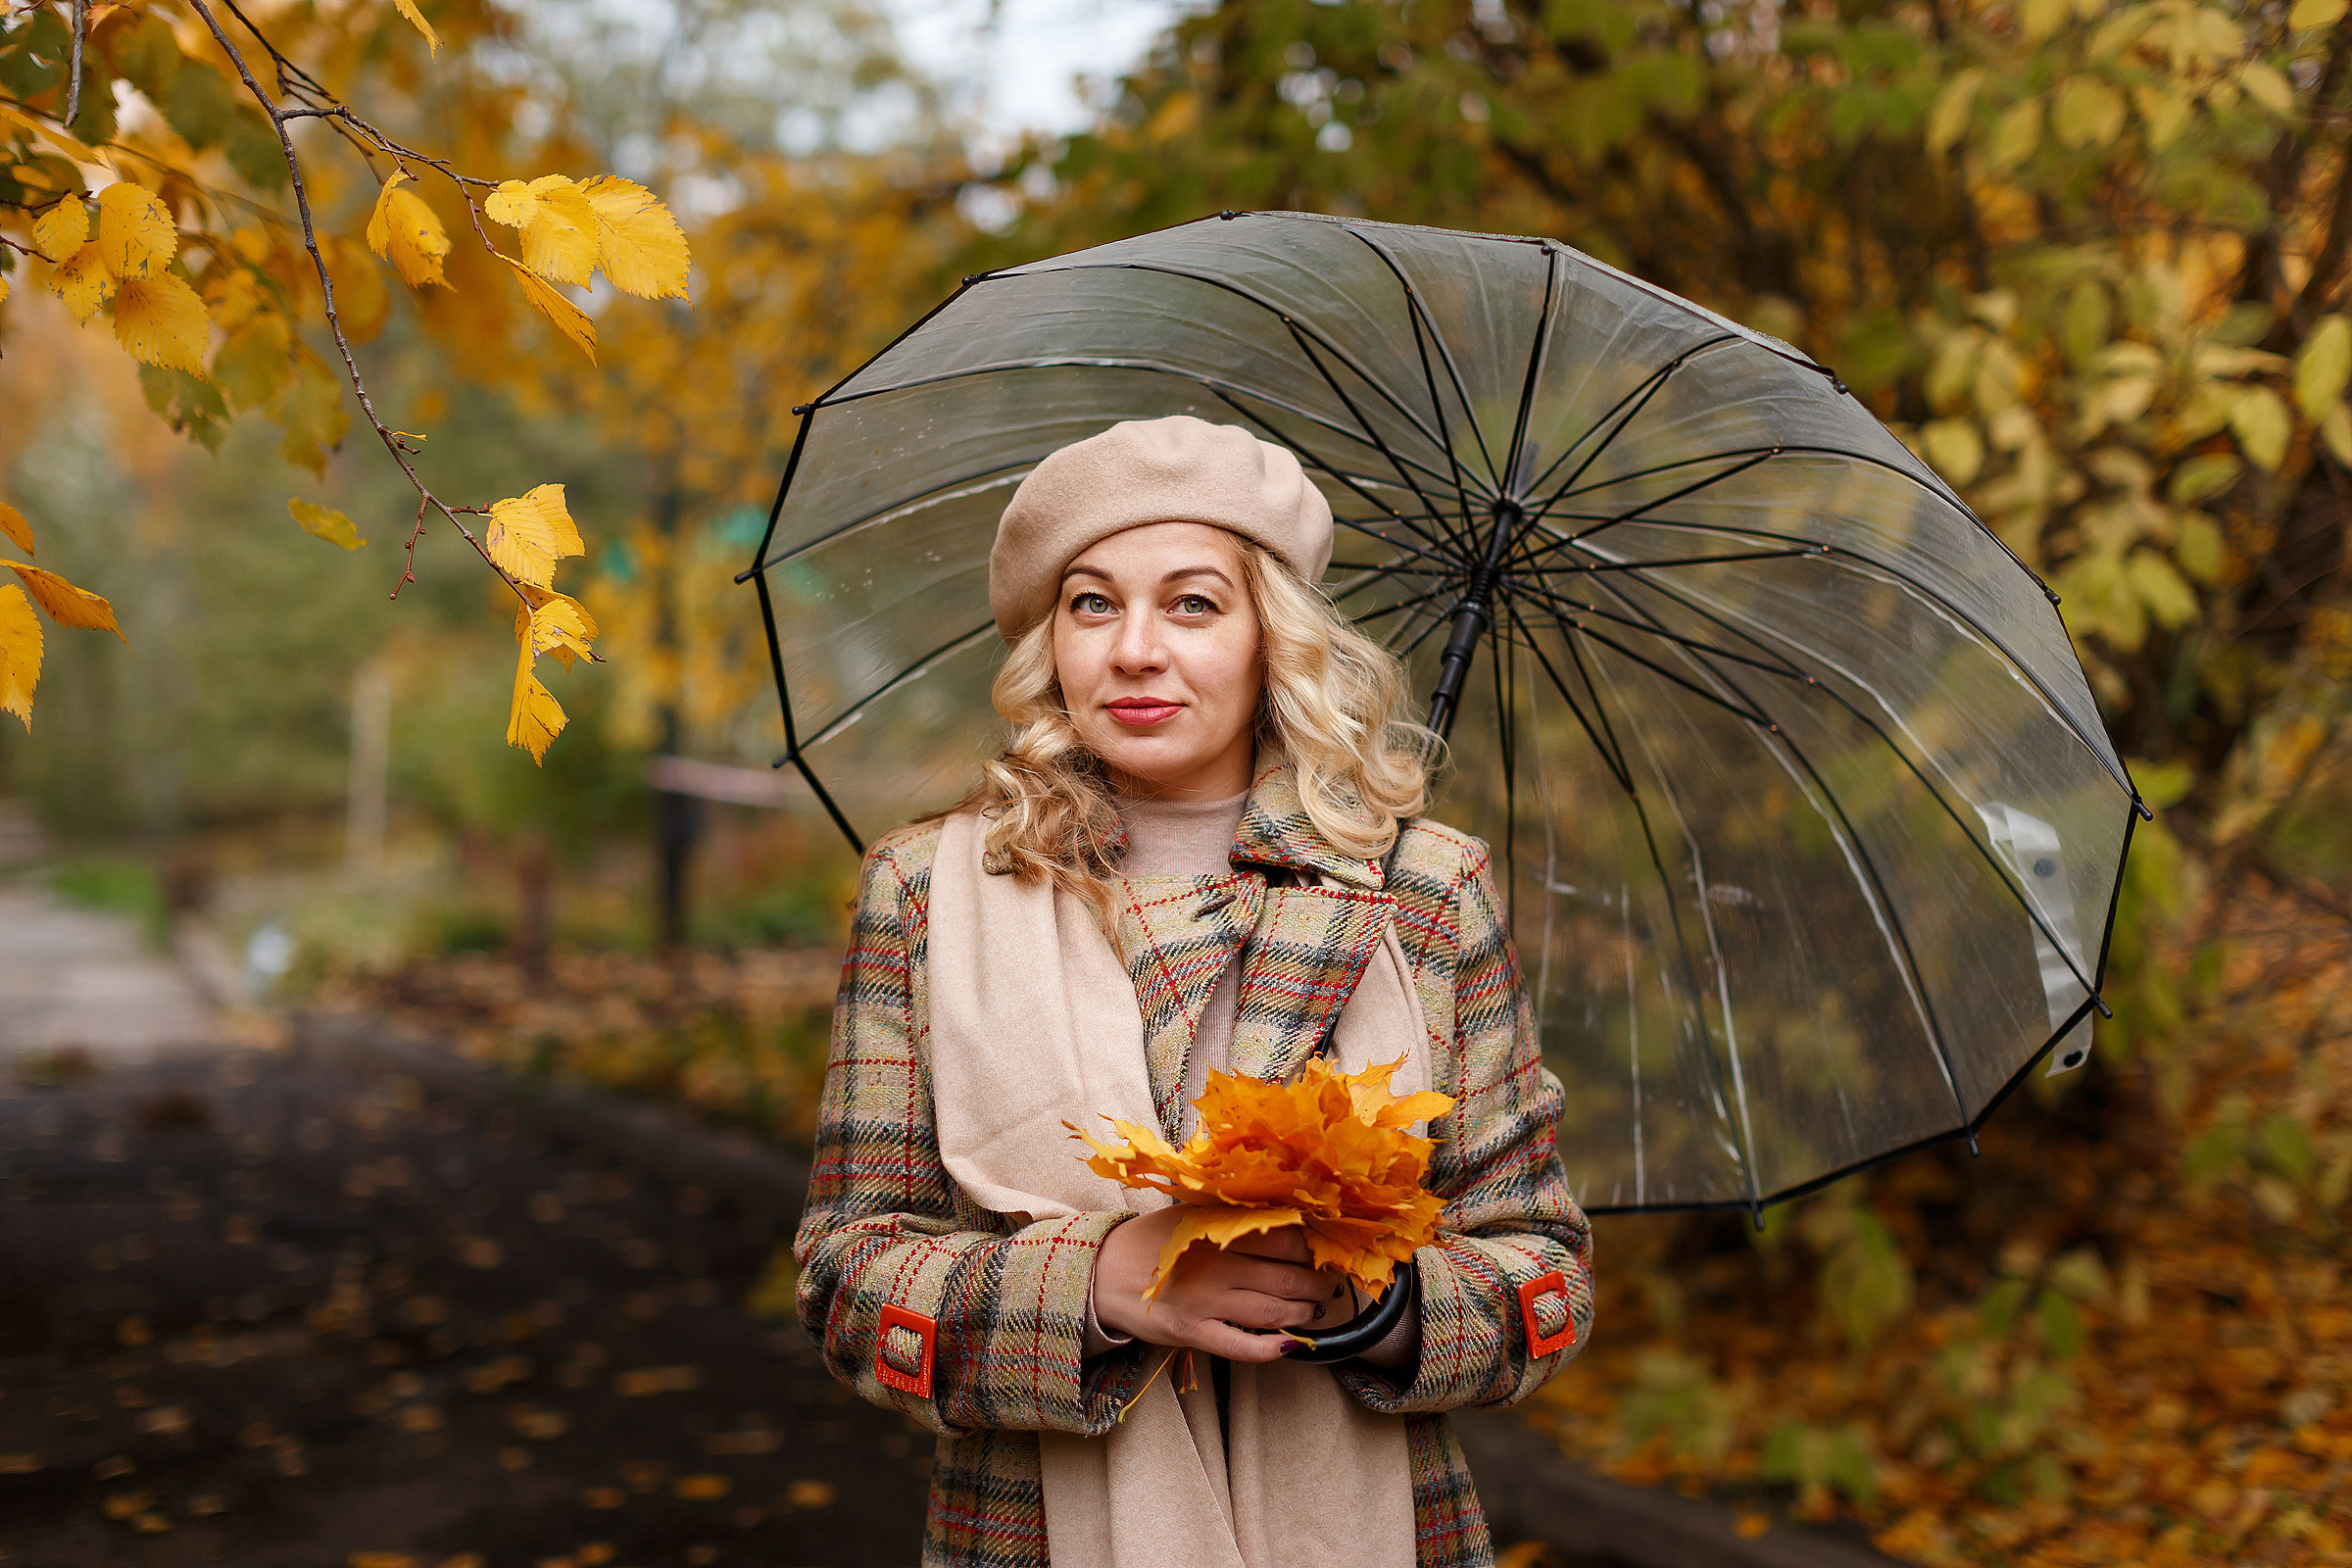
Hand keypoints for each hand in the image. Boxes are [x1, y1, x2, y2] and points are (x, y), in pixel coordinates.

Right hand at [1092, 1213, 1352, 1362]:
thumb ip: (1235, 1218)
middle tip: (1326, 1286)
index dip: (1312, 1251)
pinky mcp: (1192, 1334)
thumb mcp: (1193, 1214)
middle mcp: (1216, 1266)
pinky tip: (1290, 1345)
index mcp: (1218, 1231)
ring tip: (1313, 1311)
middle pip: (1287, 1278)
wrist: (1103, 1271)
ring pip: (1272, 1312)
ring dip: (1303, 1314)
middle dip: (1317, 1285)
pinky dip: (1271, 1349)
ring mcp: (1204, 1303)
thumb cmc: (1155, 1241)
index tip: (1320, 1254)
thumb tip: (1290, 1222)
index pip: (1285, 1240)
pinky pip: (1241, 1347)